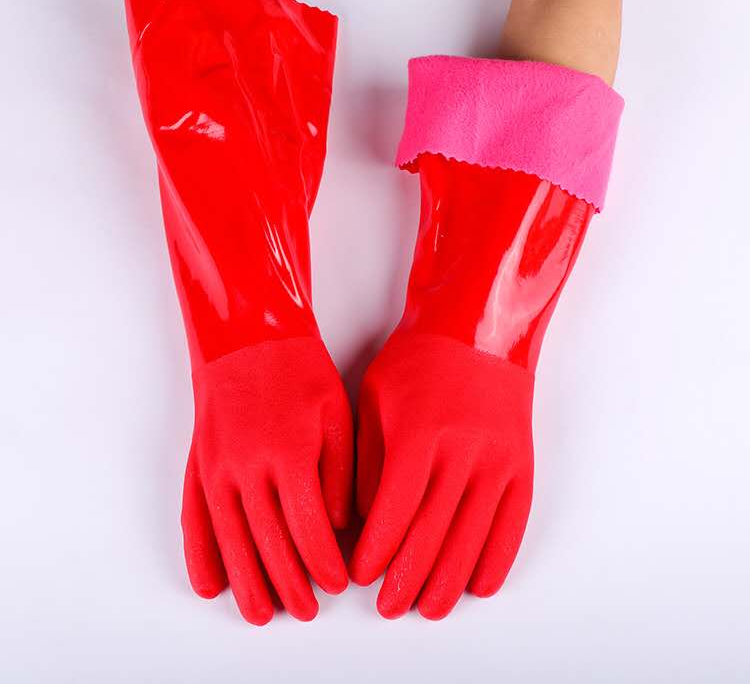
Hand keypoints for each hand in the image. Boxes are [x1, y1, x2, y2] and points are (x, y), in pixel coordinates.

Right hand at [183, 338, 351, 623]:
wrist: (248, 336)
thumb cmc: (300, 371)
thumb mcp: (336, 414)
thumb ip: (338, 473)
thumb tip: (335, 523)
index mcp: (288, 456)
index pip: (307, 529)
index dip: (324, 562)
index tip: (339, 583)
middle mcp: (247, 469)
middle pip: (268, 543)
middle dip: (290, 583)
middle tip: (306, 610)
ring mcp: (217, 468)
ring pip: (230, 540)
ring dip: (245, 581)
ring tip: (259, 614)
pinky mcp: (199, 464)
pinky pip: (196, 519)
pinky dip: (201, 554)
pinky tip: (209, 581)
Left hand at [350, 333, 533, 619]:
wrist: (477, 329)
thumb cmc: (415, 360)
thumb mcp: (374, 398)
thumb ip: (370, 461)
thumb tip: (369, 518)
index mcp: (419, 435)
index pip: (394, 512)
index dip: (376, 551)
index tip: (360, 576)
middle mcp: (462, 453)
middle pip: (432, 533)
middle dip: (406, 578)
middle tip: (389, 608)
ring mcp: (497, 460)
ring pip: (472, 536)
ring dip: (449, 579)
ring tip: (431, 609)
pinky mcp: (521, 463)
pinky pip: (512, 522)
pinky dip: (496, 558)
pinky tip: (480, 584)